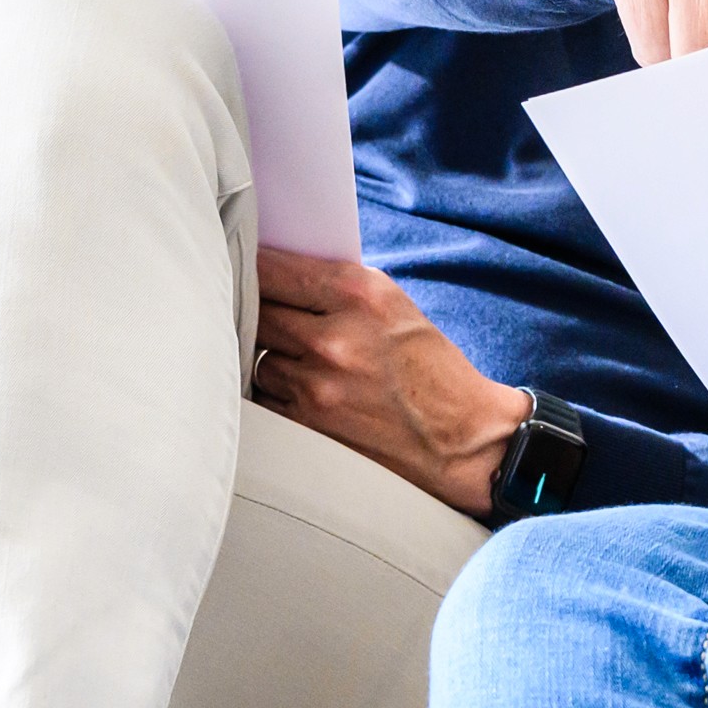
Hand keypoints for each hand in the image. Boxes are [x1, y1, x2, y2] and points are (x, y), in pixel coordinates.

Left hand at [252, 247, 528, 515]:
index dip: (254, 268)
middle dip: (261, 311)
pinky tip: (306, 393)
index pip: (273, 268)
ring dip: (271, 357)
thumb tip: (275, 273)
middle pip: (257, 310)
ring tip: (306, 364)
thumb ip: (336, 287)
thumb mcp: (395, 306)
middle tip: (271, 316)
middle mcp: (334, 338)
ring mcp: (315, 385)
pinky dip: (276, 393)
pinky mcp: (305, 425)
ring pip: (257, 356)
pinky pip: (264, 397)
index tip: (246, 269)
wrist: (461, 439)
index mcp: (360, 295)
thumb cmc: (430, 369)